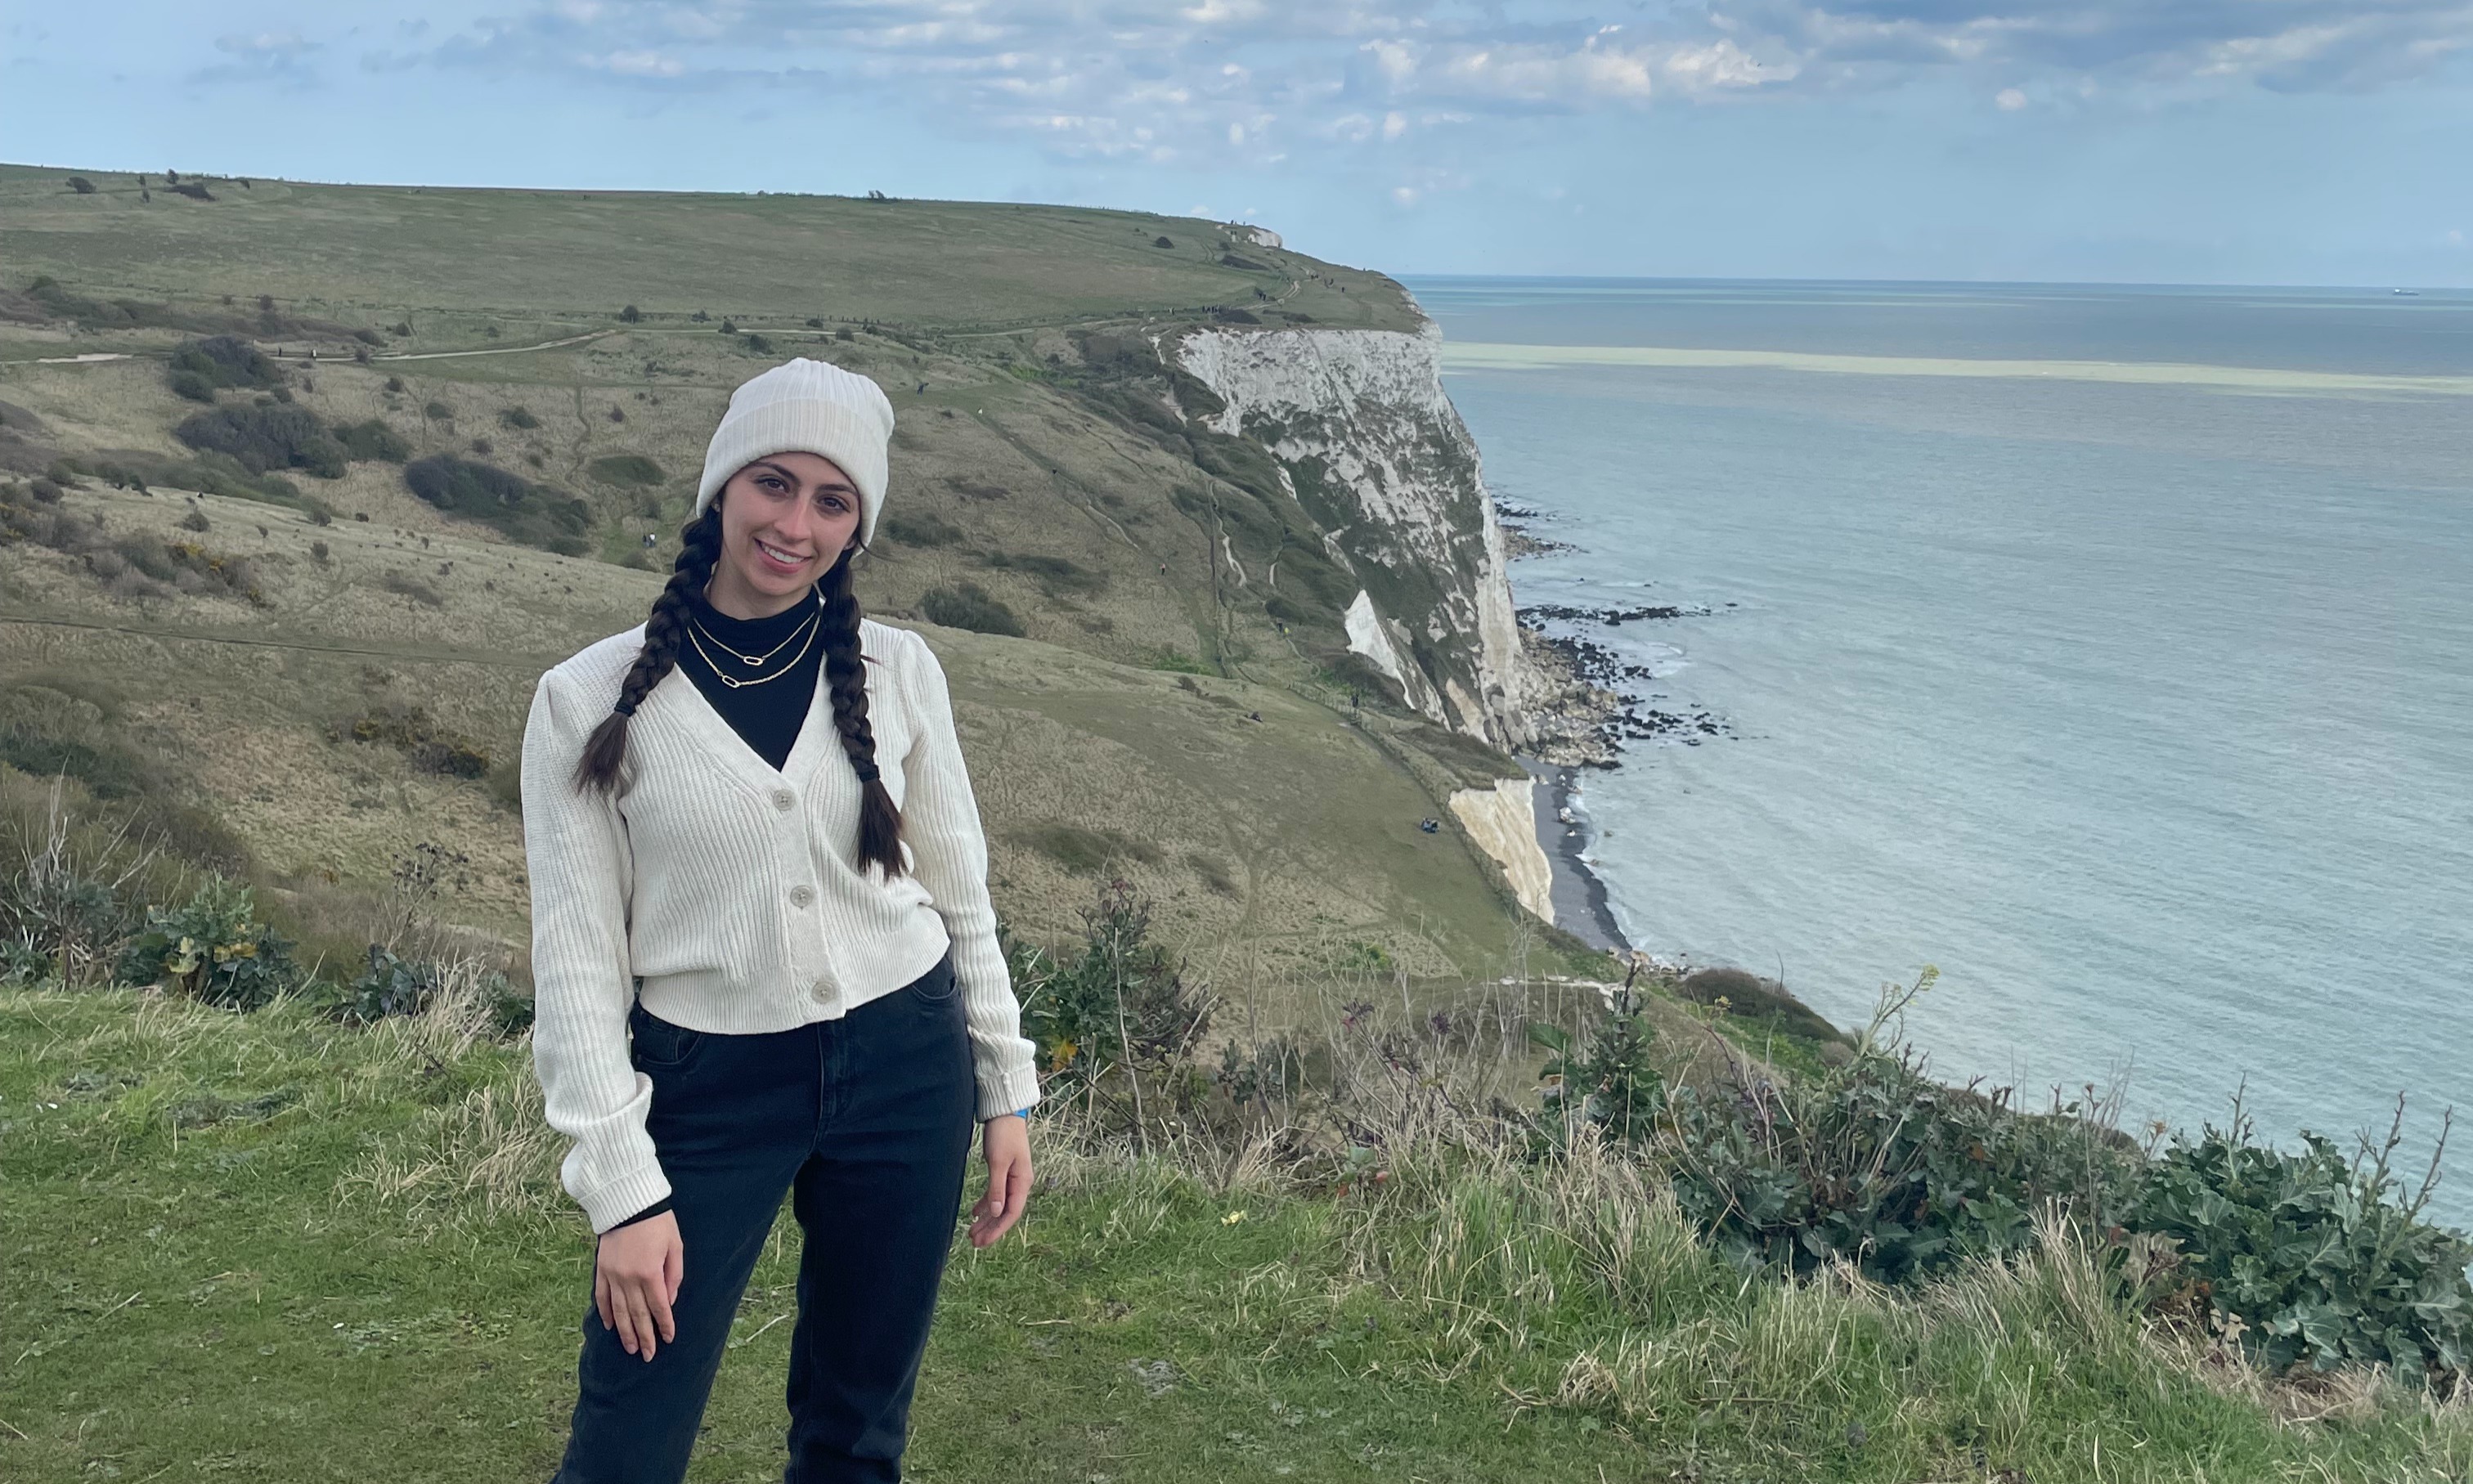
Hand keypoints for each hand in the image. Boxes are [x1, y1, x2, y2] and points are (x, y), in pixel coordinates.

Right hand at [595, 1210, 682, 1360]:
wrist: (628, 1202)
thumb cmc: (658, 1222)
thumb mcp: (675, 1246)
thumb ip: (674, 1275)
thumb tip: (669, 1301)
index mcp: (650, 1273)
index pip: (659, 1307)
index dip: (664, 1325)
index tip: (668, 1339)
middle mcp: (629, 1279)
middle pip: (637, 1315)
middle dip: (644, 1337)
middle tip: (647, 1355)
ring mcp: (612, 1276)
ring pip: (618, 1311)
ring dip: (625, 1332)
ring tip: (630, 1348)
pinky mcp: (601, 1270)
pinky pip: (602, 1297)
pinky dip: (605, 1313)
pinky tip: (609, 1326)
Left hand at [969, 1115, 1031, 1247]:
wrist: (1004, 1113)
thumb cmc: (1003, 1135)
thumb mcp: (998, 1163)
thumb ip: (996, 1188)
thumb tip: (995, 1212)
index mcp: (1022, 1182)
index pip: (1012, 1212)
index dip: (998, 1229)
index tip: (983, 1242)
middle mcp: (1019, 1183)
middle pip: (1005, 1212)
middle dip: (990, 1228)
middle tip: (974, 1243)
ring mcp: (1011, 1178)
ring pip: (999, 1205)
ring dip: (986, 1219)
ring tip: (971, 1232)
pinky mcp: (1003, 1171)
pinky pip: (994, 1194)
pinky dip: (985, 1204)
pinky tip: (974, 1213)